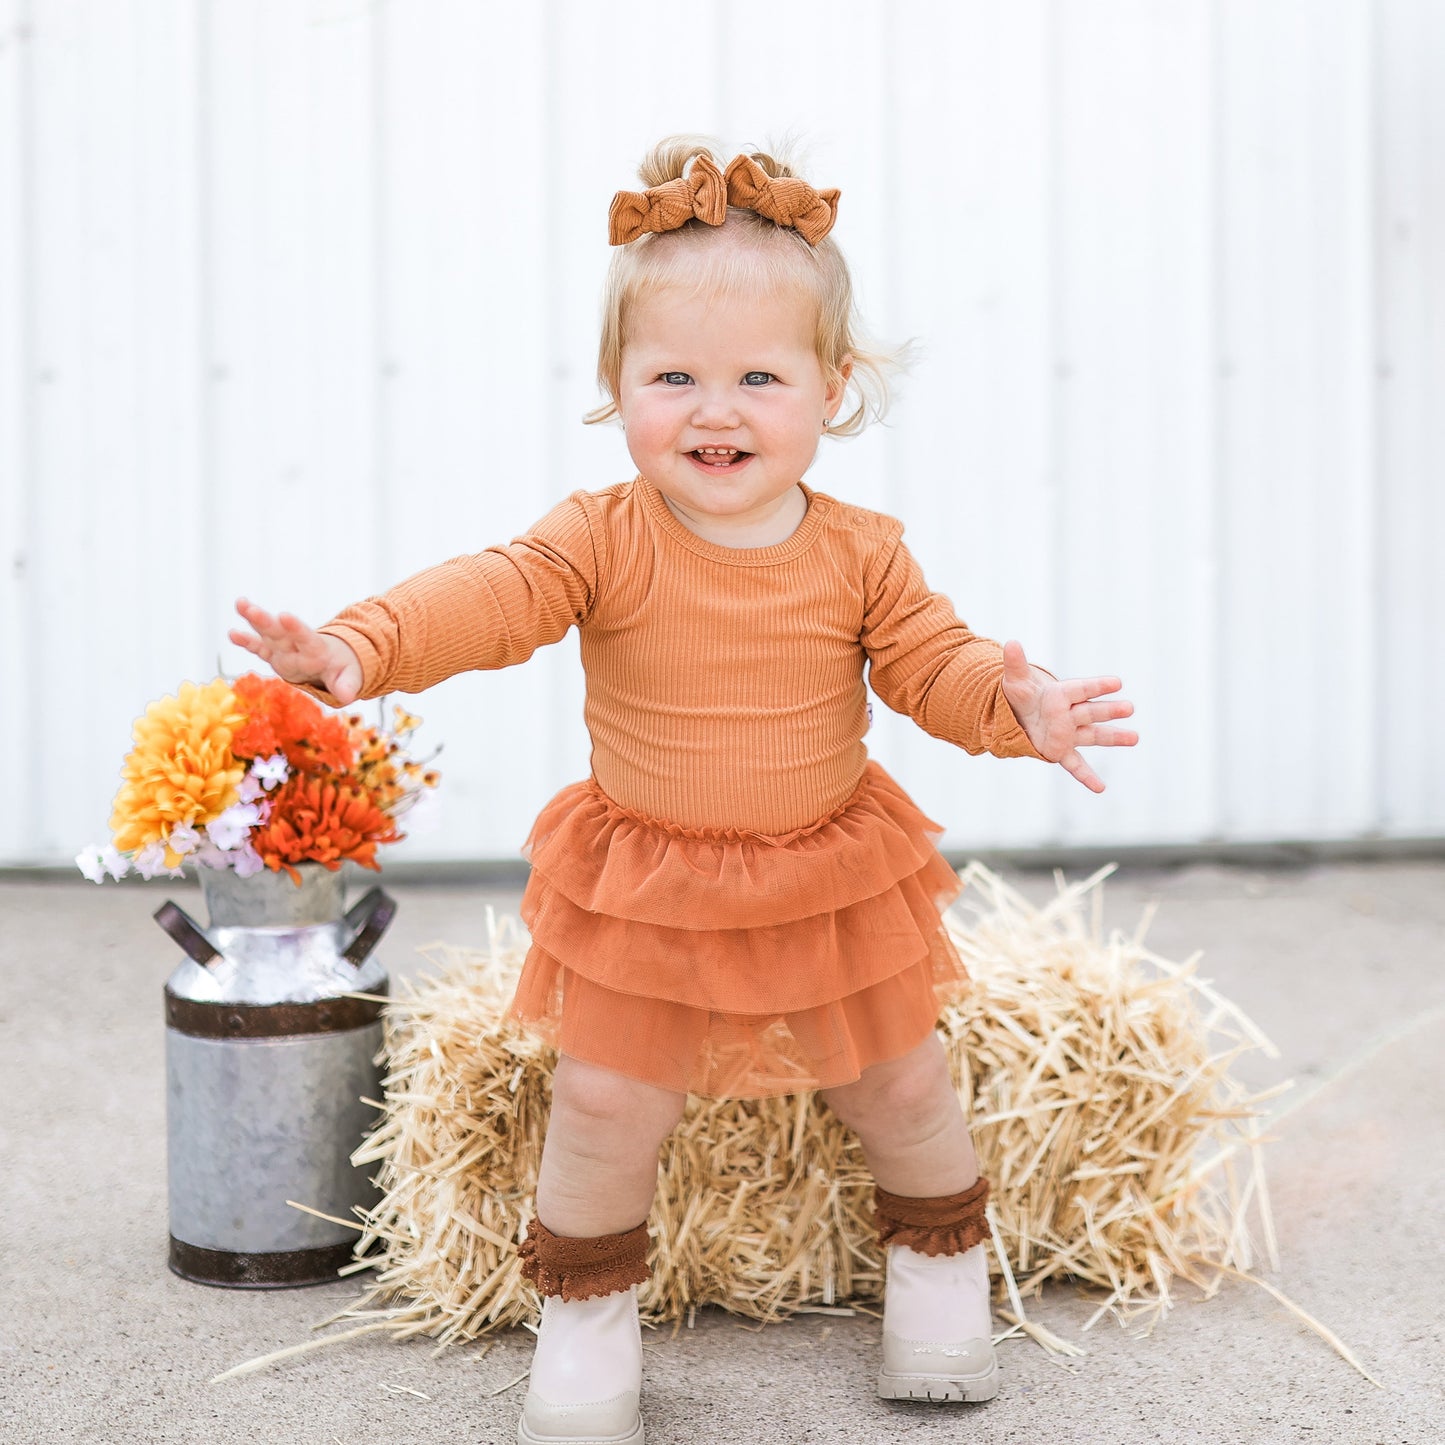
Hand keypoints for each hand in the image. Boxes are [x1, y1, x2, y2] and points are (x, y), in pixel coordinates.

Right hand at [229, 598, 363, 704]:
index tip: (284, 616)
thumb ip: (346, 685)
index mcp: (316, 649)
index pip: (305, 637)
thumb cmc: (342, 669)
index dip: (295, 628)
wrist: (334, 661)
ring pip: (267, 632)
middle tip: (250, 608)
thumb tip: (347, 697)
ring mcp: (284, 648)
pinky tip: (232, 633)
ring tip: (240, 604)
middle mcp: (296, 645)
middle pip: (279, 632)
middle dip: (265, 621)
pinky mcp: (274, 654)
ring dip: (254, 620)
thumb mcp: (349, 678)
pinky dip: (246, 641)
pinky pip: (258, 647)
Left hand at [1000, 639, 1137, 792]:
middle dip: (1109, 710)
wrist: (1021, 714)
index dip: (1096, 686)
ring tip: (1135, 738)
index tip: (1116, 682)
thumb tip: (1010, 643)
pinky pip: (1075, 765)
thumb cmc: (1023, 695)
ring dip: (1112, 737)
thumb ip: (1015, 664)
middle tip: (1129, 707)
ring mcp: (1068, 734)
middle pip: (1091, 712)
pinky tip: (1100, 788)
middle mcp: (1069, 714)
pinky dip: (1086, 776)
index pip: (1081, 689)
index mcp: (1061, 695)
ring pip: (1093, 735)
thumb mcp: (1016, 681)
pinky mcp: (1061, 751)